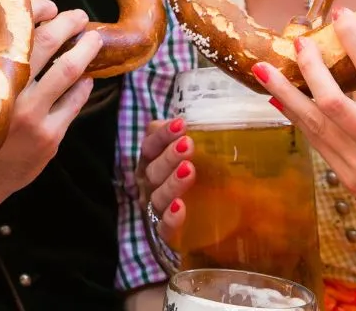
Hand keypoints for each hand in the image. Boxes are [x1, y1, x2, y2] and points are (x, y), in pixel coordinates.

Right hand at [0, 0, 102, 214]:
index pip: (17, 28)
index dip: (39, 10)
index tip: (52, 6)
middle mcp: (9, 89)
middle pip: (47, 43)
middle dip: (69, 24)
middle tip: (80, 16)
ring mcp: (31, 113)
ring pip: (68, 71)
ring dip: (85, 50)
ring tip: (93, 40)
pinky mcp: (49, 136)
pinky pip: (74, 102)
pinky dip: (84, 85)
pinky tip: (87, 77)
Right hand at [137, 117, 193, 250]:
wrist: (191, 227)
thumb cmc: (190, 181)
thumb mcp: (187, 159)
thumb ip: (189, 141)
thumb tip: (206, 123)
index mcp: (150, 161)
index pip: (151, 144)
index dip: (162, 134)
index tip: (181, 125)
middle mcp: (148, 183)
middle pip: (153, 169)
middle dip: (169, 156)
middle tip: (188, 146)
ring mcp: (154, 208)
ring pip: (157, 196)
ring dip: (172, 182)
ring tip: (189, 171)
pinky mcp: (164, 233)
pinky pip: (163, 228)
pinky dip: (170, 218)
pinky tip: (180, 208)